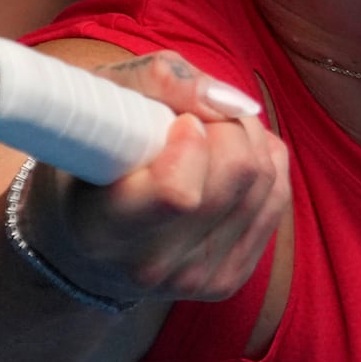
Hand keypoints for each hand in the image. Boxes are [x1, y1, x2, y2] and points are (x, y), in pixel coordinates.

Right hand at [18, 51, 289, 306]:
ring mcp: (194, 279)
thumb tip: (229, 99)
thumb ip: (158, 81)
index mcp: (102, 228)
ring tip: (207, 134)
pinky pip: (277, 199)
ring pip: (264, 181)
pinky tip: (224, 158)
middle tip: (194, 117)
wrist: (83, 245)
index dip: (191, 140)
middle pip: (238, 173)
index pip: (178, 193)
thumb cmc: (86, 158)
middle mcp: (150, 264)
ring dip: (247, 138)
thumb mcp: (98, 102)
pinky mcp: (229, 280)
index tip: (177, 122)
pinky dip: (262, 163)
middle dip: (226, 124)